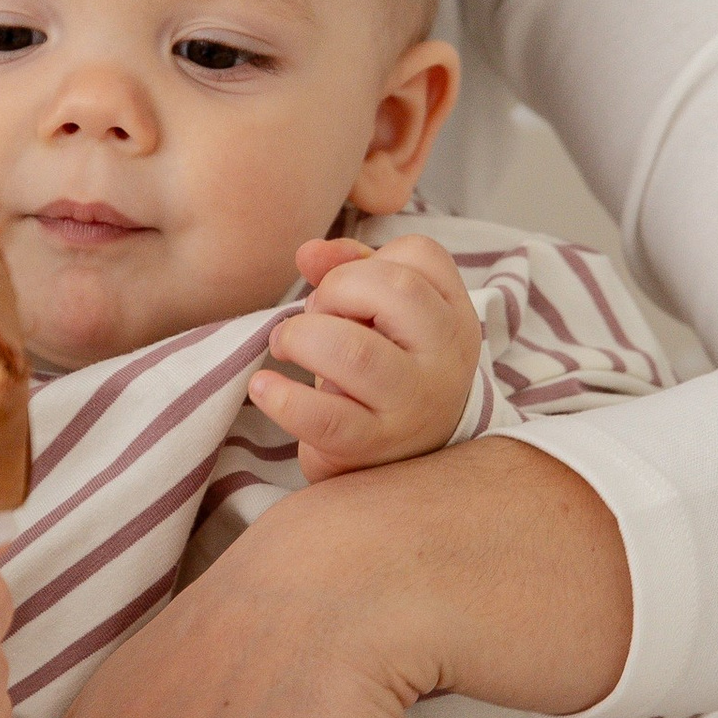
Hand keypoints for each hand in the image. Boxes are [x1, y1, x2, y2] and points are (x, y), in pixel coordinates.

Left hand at [249, 232, 481, 478]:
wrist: (401, 465)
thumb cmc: (385, 375)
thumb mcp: (381, 320)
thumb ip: (348, 271)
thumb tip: (308, 252)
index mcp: (453, 316)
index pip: (421, 254)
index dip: (366, 258)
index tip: (343, 289)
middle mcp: (445, 358)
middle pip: (397, 288)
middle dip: (336, 289)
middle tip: (313, 316)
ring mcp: (412, 404)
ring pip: (357, 352)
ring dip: (304, 336)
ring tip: (284, 345)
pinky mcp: (373, 445)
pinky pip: (326, 417)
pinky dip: (284, 399)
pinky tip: (264, 387)